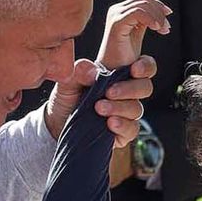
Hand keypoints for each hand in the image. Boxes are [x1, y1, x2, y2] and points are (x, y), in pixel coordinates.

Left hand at [43, 55, 157, 147]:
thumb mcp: (68, 82)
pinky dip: (122, 125)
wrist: (56, 127)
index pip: (144, 67)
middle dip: (130, 89)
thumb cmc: (67, 99)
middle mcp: (127, 94)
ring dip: (119, 107)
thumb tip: (92, 70)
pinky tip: (110, 124)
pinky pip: (132, 129)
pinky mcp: (123, 133)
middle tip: (109, 92)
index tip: (135, 69)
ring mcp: (126, 114)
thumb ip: (79, 72)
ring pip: (137, 109)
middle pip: (145, 87)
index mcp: (118, 75)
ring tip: (99, 108)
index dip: (145, 67)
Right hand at [98, 0, 171, 68]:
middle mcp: (117, 10)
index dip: (158, 5)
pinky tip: (156, 28)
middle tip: (166, 27)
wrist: (114, 72)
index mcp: (121, 11)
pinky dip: (150, 19)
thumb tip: (160, 13)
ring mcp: (115, 15)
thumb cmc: (124, 56)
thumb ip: (145, 21)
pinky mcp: (116, 23)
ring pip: (143, 5)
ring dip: (157, 17)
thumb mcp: (137, 33)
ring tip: (162, 29)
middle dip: (159, 11)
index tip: (168, 16)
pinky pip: (137, 13)